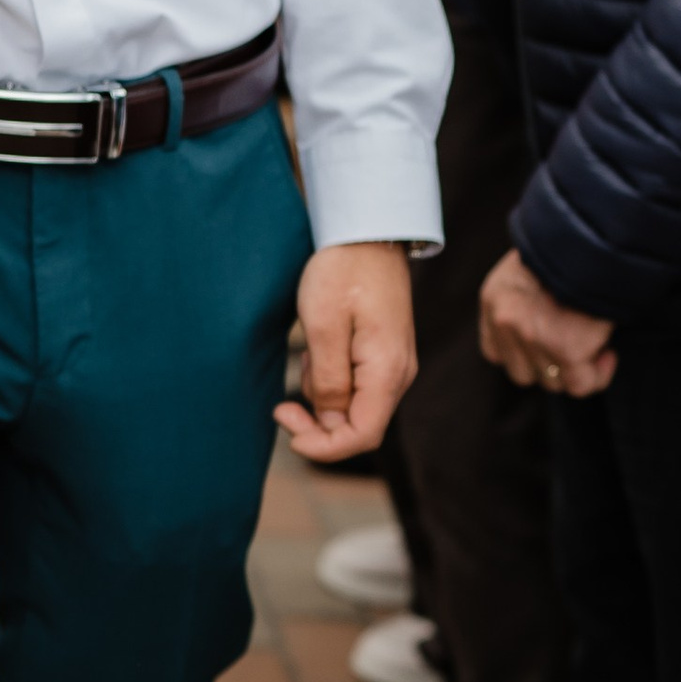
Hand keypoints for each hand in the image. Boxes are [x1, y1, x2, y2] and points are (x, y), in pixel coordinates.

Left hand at [274, 240, 417, 463]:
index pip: (363, 435)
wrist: (367, 234)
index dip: (324, 447)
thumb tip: (330, 422)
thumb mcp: (323, 326)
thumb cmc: (342, 272)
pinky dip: (331, 378)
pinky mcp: (383, 356)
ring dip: (322, 395)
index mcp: (387, 371)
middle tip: (281, 406)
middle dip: (318, 424)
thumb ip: (329, 380)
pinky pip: (356, 385)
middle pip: (359, 426)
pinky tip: (320, 349)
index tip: (288, 433)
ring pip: (354, 407)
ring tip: (310, 351)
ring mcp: (393, 366)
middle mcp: (399, 375)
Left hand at [479, 246, 615, 396]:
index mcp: (493, 301)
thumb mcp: (527, 269)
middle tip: (577, 344)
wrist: (592, 235)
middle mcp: (506, 322)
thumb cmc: (570, 248)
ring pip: (552, 382)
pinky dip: (597, 375)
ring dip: (575, 370)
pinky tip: (607, 354)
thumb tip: (546, 329)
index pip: (496, 353)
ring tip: (595, 344)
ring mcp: (533, 338)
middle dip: (551, 365)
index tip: (550, 342)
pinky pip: (581, 384)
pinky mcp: (566, 349)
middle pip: (523, 373)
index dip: (525, 354)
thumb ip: (524, 304)